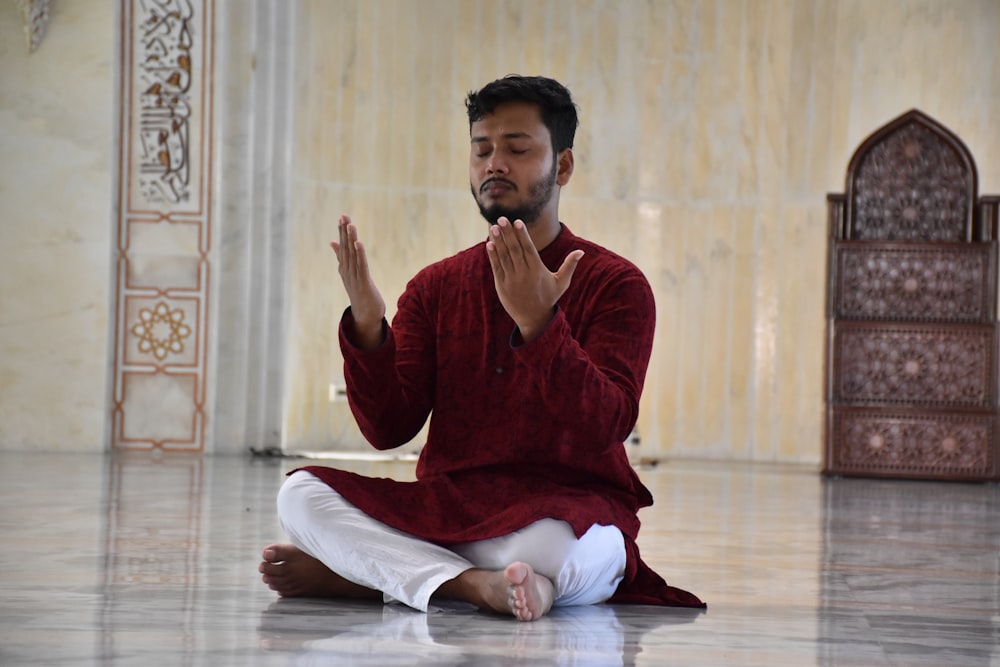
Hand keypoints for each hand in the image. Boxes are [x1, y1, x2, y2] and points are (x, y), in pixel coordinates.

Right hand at [330, 214, 385, 348]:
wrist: (365, 315)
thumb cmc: (359, 292)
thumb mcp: (349, 273)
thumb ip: (341, 257)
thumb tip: (333, 241)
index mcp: (345, 267)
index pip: (343, 247)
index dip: (342, 232)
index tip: (342, 217)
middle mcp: (347, 271)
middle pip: (346, 248)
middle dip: (345, 232)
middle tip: (343, 216)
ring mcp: (354, 277)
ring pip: (352, 255)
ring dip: (351, 239)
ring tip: (350, 225)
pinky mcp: (363, 283)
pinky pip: (361, 266)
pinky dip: (360, 254)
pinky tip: (358, 243)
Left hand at [485, 217, 583, 341]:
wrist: (534, 319)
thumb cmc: (549, 298)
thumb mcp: (561, 282)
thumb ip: (569, 265)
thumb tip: (581, 251)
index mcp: (537, 271)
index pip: (529, 249)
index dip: (523, 235)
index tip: (517, 222)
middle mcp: (524, 274)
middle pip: (515, 250)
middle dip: (508, 233)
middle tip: (502, 218)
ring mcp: (511, 280)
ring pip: (504, 257)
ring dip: (498, 241)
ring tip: (493, 227)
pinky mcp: (501, 286)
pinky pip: (497, 267)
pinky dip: (492, 256)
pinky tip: (489, 244)